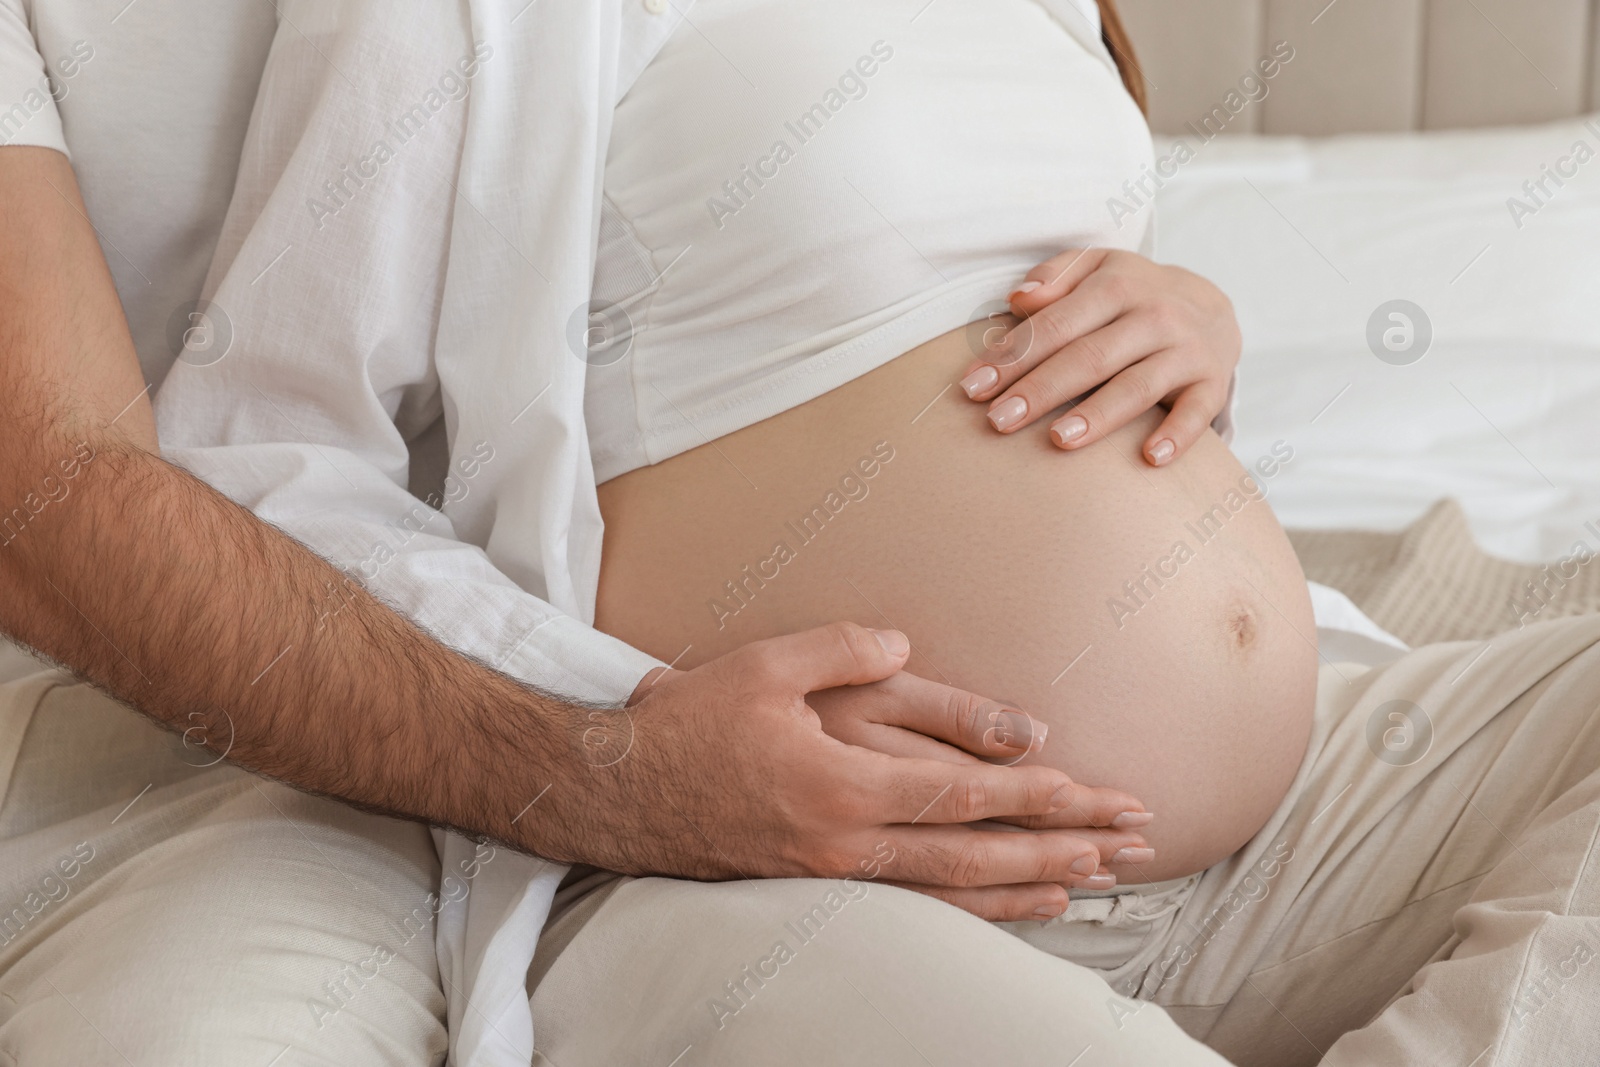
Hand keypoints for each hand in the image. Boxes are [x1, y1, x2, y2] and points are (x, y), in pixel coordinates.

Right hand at [527, 622, 1138, 921]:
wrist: (619, 793)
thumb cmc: (691, 724)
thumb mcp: (765, 667)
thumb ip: (844, 650)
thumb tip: (906, 645)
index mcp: (844, 784)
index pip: (966, 796)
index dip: (1039, 799)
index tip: (1098, 798)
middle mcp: (850, 842)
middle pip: (978, 854)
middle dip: (1061, 849)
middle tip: (1129, 849)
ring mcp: (836, 873)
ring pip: (952, 893)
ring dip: (1029, 889)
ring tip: (1091, 886)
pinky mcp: (819, 885)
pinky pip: (915, 906)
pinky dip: (972, 909)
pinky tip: (1005, 905)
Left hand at [958, 249, 1239, 466]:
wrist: (1213, 306)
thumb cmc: (1133, 294)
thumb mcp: (1097, 268)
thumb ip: (1055, 277)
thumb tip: (1017, 298)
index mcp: (1118, 286)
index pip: (1056, 323)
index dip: (1013, 355)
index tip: (973, 387)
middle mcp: (1155, 316)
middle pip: (1090, 357)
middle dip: (1041, 390)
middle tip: (998, 421)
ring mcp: (1186, 351)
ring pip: (1137, 386)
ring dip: (1098, 415)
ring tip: (1058, 440)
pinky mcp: (1212, 383)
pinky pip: (1196, 412)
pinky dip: (1178, 435)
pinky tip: (1150, 458)